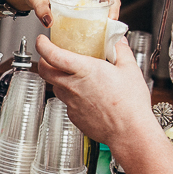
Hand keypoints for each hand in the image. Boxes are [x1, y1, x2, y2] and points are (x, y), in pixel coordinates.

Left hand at [16, 0, 134, 25]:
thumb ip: (42, 9)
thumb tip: (49, 21)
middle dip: (115, 5)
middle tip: (110, 20)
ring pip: (108, 2)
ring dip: (110, 14)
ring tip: (106, 27)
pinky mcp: (85, 4)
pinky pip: (99, 10)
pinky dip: (102, 19)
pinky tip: (100, 29)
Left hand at [35, 36, 153, 146]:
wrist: (130, 133)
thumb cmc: (130, 105)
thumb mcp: (130, 69)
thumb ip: (121, 51)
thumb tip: (118, 41)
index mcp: (84, 71)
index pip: (51, 55)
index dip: (42, 45)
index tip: (42, 40)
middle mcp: (73, 86)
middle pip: (44, 71)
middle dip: (43, 60)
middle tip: (50, 56)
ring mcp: (71, 103)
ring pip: (55, 86)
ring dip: (58, 78)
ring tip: (72, 75)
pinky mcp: (74, 116)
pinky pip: (66, 102)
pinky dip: (71, 95)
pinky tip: (86, 95)